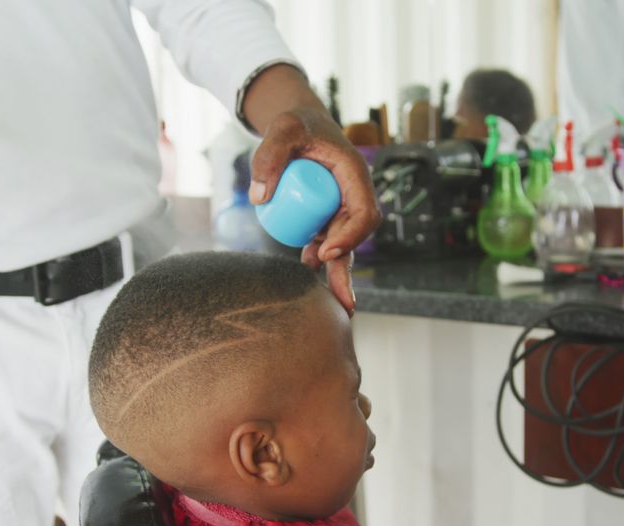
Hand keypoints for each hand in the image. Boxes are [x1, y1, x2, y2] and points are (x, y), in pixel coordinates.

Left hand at [249, 107, 379, 313]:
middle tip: (341, 299)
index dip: (351, 236)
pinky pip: (327, 238)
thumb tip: (259, 197)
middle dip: (348, 266)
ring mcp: (340, 205)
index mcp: (354, 174)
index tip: (325, 251)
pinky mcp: (327, 212)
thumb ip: (269, 155)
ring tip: (336, 304)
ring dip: (338, 270)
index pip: (364, 212)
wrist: (299, 125)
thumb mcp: (282, 129)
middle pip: (356, 235)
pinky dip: (319, 256)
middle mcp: (353, 193)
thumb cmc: (295, 123)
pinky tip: (308, 269)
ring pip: (343, 242)